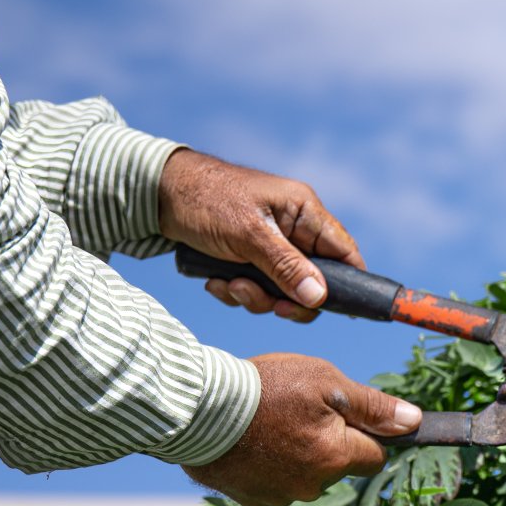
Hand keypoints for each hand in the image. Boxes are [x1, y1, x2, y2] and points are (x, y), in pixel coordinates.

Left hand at [158, 148, 362, 322]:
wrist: (156, 196)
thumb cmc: (205, 201)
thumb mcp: (248, 235)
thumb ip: (286, 267)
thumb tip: (320, 298)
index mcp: (304, 212)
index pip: (345, 252)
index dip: (349, 283)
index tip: (337, 309)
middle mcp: (293, 230)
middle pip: (314, 281)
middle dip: (287, 298)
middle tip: (269, 305)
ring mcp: (271, 245)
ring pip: (282, 290)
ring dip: (256, 297)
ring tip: (228, 286)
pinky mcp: (248, 258)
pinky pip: (257, 288)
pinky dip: (236, 292)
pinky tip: (214, 281)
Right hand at [184, 354, 421, 505]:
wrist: (196, 410)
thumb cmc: (266, 388)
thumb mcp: (326, 382)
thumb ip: (372, 406)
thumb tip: (414, 422)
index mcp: (337, 458)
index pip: (375, 456)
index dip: (366, 432)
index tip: (347, 414)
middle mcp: (312, 486)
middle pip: (339, 465)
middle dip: (329, 441)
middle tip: (299, 408)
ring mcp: (278, 496)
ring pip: (305, 474)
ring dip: (297, 452)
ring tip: (270, 421)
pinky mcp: (250, 498)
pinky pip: (273, 481)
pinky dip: (268, 462)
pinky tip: (251, 438)